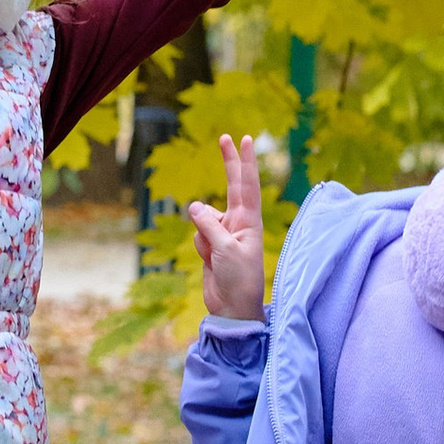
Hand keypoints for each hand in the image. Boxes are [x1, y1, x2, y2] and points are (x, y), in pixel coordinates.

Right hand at [188, 132, 267, 322]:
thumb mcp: (226, 250)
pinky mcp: (211, 244)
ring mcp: (224, 232)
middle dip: (229, 163)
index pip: (248, 185)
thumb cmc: (239, 279)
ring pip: (202, 219)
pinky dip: (200, 248)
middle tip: (225, 136)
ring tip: (216, 258)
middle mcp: (238, 222)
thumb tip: (194, 205)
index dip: (245, 162)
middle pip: (232, 186)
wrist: (233, 307)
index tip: (245, 139)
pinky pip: (197, 236)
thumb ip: (210, 225)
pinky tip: (211, 263)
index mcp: (249, 221)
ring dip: (204, 237)